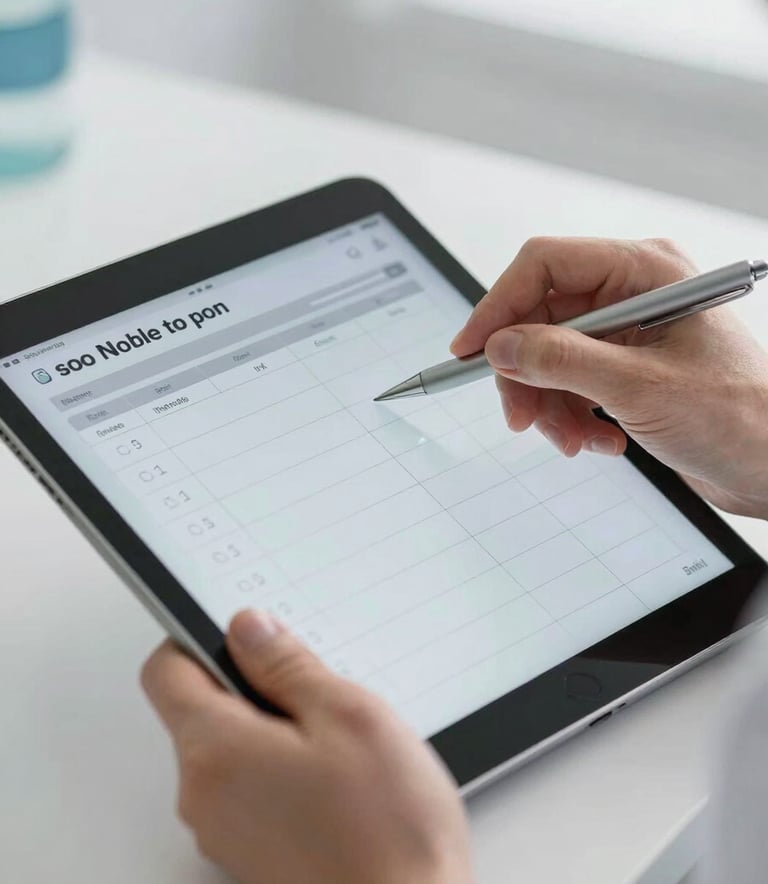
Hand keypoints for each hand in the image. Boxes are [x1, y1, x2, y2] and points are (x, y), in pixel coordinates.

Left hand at [142, 610, 473, 883]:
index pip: (167, 670)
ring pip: (230, 748)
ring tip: (338, 746)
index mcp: (216, 751)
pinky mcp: (249, 853)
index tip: (247, 634)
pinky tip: (336, 782)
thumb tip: (249, 628)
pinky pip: (248, 787)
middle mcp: (204, 796)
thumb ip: (287, 664)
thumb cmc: (388, 832)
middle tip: (319, 696)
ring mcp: (223, 831)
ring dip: (274, 731)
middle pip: (201, 709)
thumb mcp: (348, 714)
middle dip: (254, 688)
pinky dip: (280, 770)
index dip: (202, 638)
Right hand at [451, 237, 767, 518]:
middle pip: (540, 318)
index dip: (499, 306)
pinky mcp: (626, 366)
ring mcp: (629, 331)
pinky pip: (571, 382)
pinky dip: (573, 417)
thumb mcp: (640, 389)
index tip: (470, 350)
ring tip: (574, 441)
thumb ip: (563, 362)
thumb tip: (501, 346)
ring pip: (550, 356)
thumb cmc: (741, 417)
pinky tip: (601, 442)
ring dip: (550, 405)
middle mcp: (633, 292)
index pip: (545, 265)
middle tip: (521, 418)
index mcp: (645, 271)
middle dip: (527, 374)